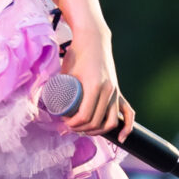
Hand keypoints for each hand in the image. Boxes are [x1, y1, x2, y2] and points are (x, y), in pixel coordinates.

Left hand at [59, 26, 134, 143]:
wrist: (93, 39)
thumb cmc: (77, 54)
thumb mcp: (67, 71)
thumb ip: (61, 88)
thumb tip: (51, 106)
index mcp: (94, 86)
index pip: (84, 115)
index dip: (73, 124)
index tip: (64, 122)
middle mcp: (108, 91)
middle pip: (96, 121)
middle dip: (82, 129)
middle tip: (70, 126)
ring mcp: (115, 92)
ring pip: (111, 121)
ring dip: (97, 130)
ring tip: (85, 130)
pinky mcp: (118, 91)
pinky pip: (128, 113)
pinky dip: (126, 127)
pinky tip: (120, 138)